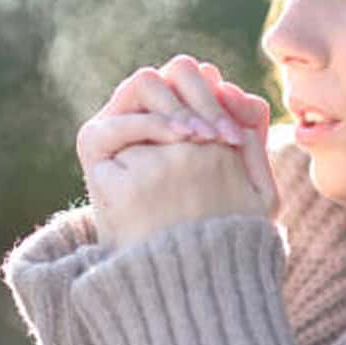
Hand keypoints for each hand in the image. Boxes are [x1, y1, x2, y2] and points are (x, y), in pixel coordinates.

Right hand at [76, 54, 278, 247]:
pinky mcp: (95, 146)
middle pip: (177, 71)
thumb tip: (241, 94)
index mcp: (183, 114)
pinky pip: (118, 121)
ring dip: (177, 105)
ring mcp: (121, 127)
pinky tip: (177, 141)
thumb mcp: (245, 181)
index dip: (220, 98)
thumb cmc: (214, 227)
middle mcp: (151, 114)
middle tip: (220, 138)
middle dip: (202, 98)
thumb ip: (250, 135)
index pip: (201, 78)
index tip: (236, 136)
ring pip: (146, 83)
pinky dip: (151, 124)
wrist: (175, 272)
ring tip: (198, 139)